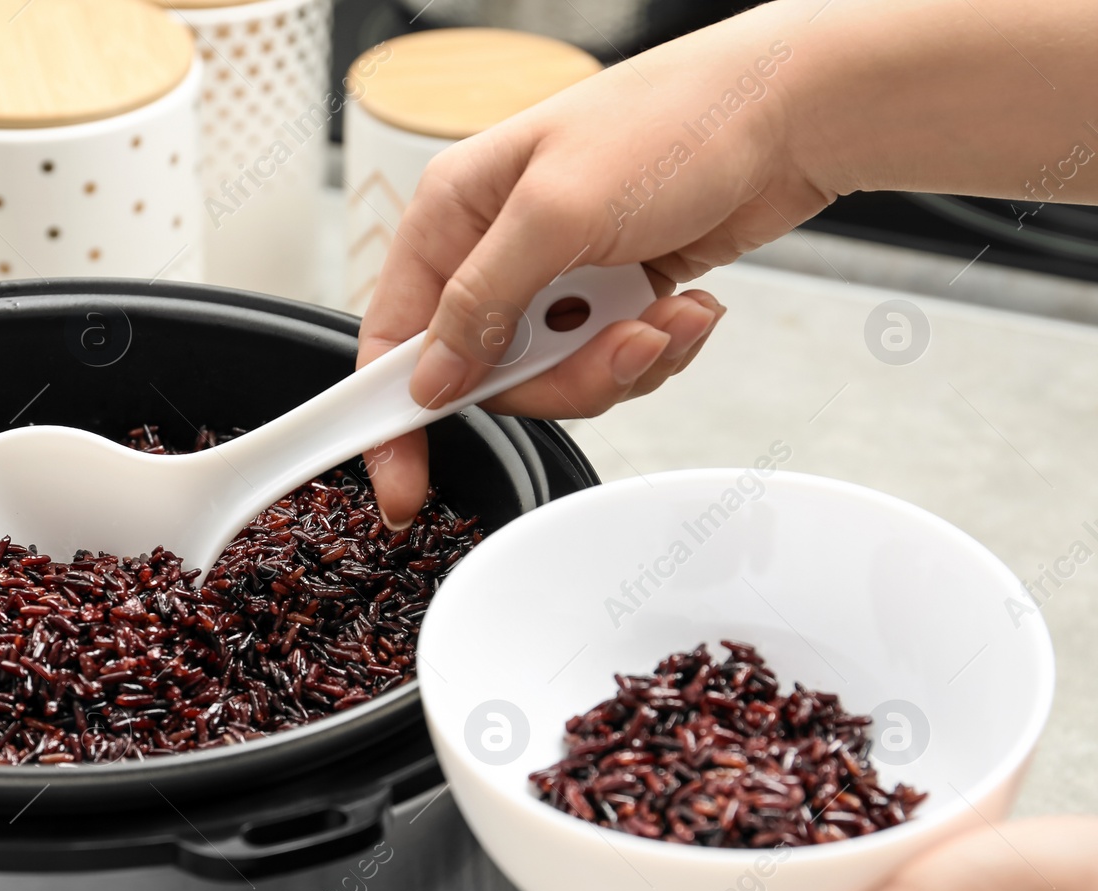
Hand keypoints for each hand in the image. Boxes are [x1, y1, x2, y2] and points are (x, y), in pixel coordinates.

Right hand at [356, 7, 827, 524]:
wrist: (790, 113)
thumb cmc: (674, 121)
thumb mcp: (557, 214)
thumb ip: (481, 301)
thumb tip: (429, 378)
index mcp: (455, 212)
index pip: (394, 335)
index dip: (390, 414)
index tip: (403, 485)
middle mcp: (497, 246)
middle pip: (488, 374)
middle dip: (562, 378)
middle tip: (619, 347)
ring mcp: (557, 274)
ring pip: (557, 378)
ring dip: (621, 361)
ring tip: (668, 315)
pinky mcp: (613, 293)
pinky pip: (610, 363)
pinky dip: (656, 349)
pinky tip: (687, 307)